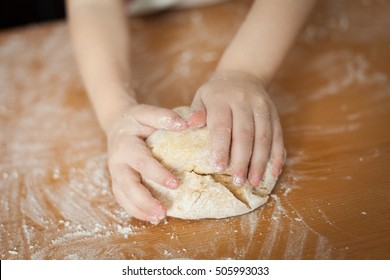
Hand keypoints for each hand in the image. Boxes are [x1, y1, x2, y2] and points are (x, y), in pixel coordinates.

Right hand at [107, 104, 187, 223]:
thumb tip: (186, 124)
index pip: (142, 162)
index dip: (157, 174)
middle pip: (128, 186)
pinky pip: (123, 200)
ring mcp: (116, 174)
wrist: (117, 126)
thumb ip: (164, 117)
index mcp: (125, 145)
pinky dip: (136, 211)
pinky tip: (152, 218)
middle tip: (163, 212)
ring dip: (140, 210)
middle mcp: (117, 162)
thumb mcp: (146, 113)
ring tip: (159, 218)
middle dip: (145, 201)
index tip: (176, 184)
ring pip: (123, 197)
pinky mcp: (117, 182)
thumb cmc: (136, 121)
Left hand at [189, 70, 284, 186]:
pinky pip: (278, 135)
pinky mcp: (274, 114)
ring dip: (260, 162)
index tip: (219, 166)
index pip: (222, 126)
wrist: (242, 75)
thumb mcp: (201, 97)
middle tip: (238, 181)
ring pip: (264, 137)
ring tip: (254, 182)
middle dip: (242, 160)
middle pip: (245, 134)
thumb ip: (196, 111)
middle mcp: (244, 103)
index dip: (221, 147)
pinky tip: (274, 171)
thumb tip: (190, 125)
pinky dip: (277, 154)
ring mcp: (262, 108)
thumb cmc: (217, 93)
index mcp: (222, 100)